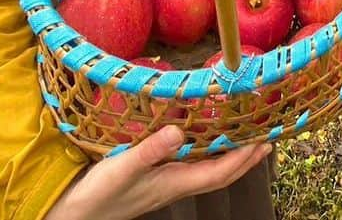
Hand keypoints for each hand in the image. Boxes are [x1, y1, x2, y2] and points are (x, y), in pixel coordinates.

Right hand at [44, 125, 272, 219]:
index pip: (219, 173)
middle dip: (245, 159)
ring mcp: (166, 184)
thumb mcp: (123, 167)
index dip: (243, 159)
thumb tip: (179, 131)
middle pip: (220, 175)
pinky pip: (191, 167)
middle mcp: (176, 184)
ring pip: (207, 171)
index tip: (264, 143)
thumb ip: (150, 150)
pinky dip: (205, 155)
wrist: (75, 215)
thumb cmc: (99, 194)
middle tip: (266, 141)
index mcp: (174, 182)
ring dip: (229, 157)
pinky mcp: (155, 180)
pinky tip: (202, 143)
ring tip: (244, 140)